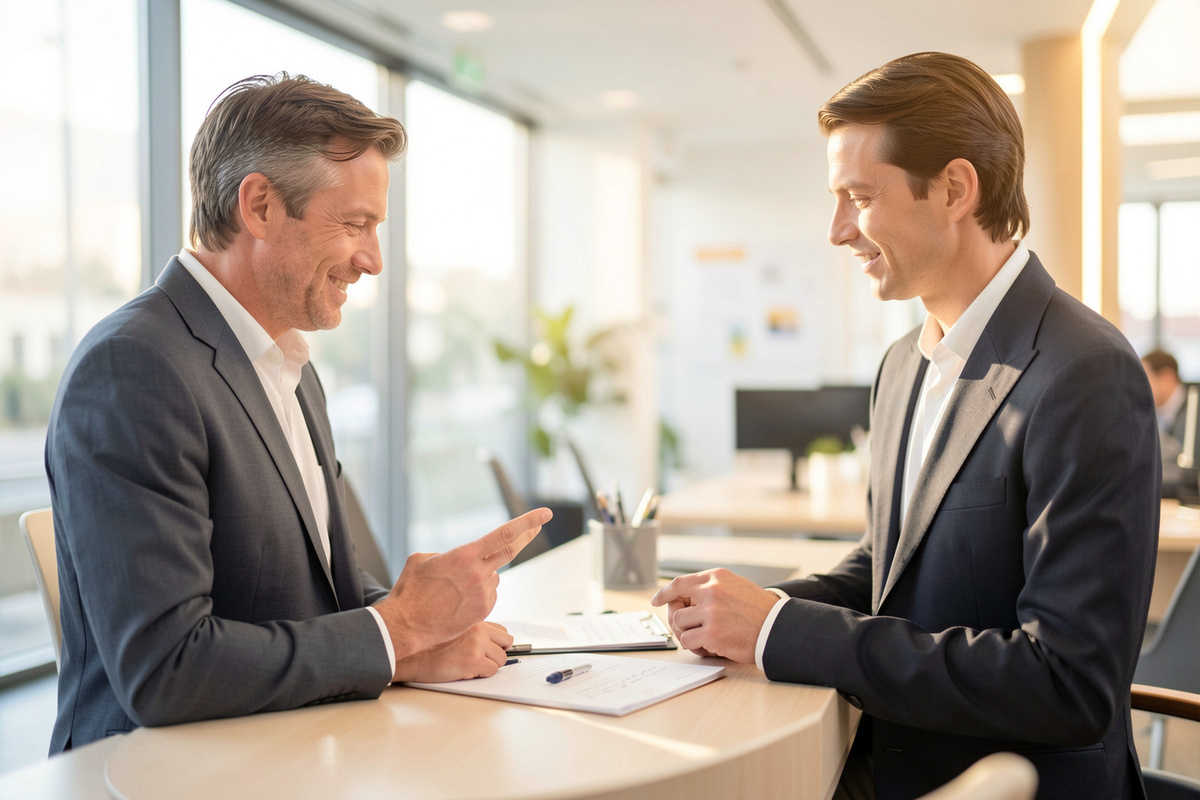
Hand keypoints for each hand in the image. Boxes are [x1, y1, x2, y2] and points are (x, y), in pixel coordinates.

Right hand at [375, 508, 549, 658]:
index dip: (527, 522)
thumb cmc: (410, 592)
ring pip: (493, 575)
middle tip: (538, 526)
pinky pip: (489, 594)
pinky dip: (480, 592)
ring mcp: (483, 594)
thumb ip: (445, 554)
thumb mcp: (421, 559)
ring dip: (482, 574)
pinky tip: (458, 600)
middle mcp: (478, 574)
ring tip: (455, 587)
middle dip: (527, 535)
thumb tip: (457, 558)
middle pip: (511, 551)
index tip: (544, 514)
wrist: (407, 626)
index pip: (505, 534)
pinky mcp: (483, 611)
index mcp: (464, 556)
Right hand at [392, 622, 513, 682]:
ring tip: (470, 666)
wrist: (408, 656)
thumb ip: (469, 629)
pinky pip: (492, 671)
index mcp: (473, 619)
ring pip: (501, 659)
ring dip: (489, 666)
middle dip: (496, 653)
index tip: (488, 650)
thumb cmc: (425, 645)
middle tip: (482, 660)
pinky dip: (481, 675)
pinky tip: (465, 671)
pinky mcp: (474, 660)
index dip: (495, 643)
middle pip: (507, 642)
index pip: (501, 630)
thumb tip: (489, 642)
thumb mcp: (450, 627)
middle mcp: (478, 628)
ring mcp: (477, 644)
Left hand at [649, 569, 778, 663]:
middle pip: (676, 606)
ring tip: (706, 638)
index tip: (657, 600)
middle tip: (684, 628)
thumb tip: (688, 596)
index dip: (666, 592)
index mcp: (717, 577)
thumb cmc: (761, 612)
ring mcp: (711, 612)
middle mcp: (712, 591)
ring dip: (690, 633)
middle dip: (677, 619)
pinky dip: (696, 646)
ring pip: (680, 624)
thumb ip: (714, 587)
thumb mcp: (738, 586)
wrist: (778, 629)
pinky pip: (688, 640)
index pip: (681, 582)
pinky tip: (711, 646)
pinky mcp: (712, 634)